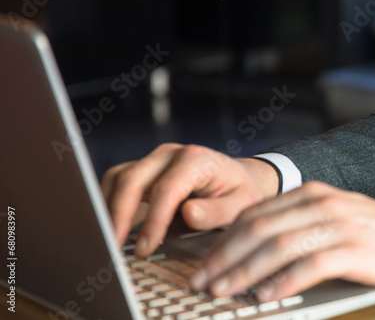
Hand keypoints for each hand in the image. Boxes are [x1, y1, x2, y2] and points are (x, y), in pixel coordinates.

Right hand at [101, 143, 278, 255]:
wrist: (237, 179)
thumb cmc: (240, 193)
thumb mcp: (241, 204)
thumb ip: (218, 211)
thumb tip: (189, 213)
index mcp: (196, 160)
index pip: (166, 190)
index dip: (152, 220)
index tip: (145, 247)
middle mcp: (170, 154)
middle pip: (132, 179)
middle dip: (119, 215)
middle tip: (113, 247)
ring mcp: (153, 160)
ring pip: (118, 178)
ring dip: (107, 208)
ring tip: (105, 240)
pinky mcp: (142, 169)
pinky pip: (116, 182)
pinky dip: (107, 203)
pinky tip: (108, 227)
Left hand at [188, 181, 374, 301]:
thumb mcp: (332, 217)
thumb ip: (296, 225)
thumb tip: (249, 253)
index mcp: (311, 193)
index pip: (254, 214)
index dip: (222, 241)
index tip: (202, 266)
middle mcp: (322, 204)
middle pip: (258, 229)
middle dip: (224, 259)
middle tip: (203, 283)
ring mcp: (339, 225)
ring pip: (278, 246)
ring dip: (245, 272)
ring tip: (225, 292)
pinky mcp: (356, 249)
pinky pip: (311, 266)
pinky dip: (285, 282)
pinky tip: (268, 296)